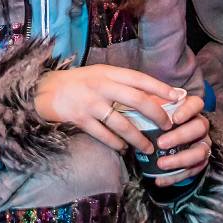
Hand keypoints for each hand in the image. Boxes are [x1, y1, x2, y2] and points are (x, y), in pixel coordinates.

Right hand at [33, 64, 185, 152]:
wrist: (43, 90)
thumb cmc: (77, 83)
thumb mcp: (99, 75)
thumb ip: (121, 83)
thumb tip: (153, 95)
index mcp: (108, 73)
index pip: (140, 79)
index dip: (160, 88)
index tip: (179, 96)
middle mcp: (100, 86)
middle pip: (135, 100)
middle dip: (155, 114)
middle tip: (168, 127)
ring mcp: (89, 103)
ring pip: (121, 123)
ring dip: (137, 138)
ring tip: (149, 148)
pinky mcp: (79, 119)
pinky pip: (103, 135)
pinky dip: (115, 143)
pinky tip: (123, 149)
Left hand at [150, 94, 209, 183]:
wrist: (160, 141)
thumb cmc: (155, 121)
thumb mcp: (151, 111)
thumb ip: (147, 106)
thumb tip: (134, 105)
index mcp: (189, 110)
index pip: (196, 104)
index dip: (188, 110)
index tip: (174, 119)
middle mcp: (200, 125)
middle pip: (200, 127)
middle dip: (180, 136)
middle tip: (160, 143)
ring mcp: (202, 143)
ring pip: (200, 152)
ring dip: (180, 159)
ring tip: (161, 164)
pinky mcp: (199, 161)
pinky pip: (192, 170)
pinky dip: (175, 177)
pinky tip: (160, 180)